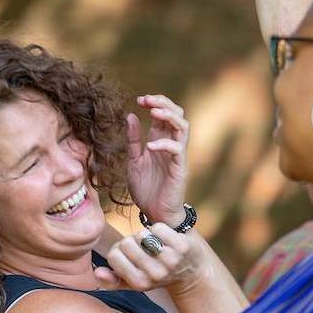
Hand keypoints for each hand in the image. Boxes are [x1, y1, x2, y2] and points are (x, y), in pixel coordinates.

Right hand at [93, 224, 206, 294]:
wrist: (193, 271)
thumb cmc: (158, 274)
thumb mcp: (134, 282)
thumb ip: (112, 280)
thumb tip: (97, 272)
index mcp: (140, 284)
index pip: (113, 255)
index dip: (119, 250)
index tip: (131, 254)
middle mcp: (155, 274)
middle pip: (126, 243)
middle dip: (132, 241)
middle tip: (145, 248)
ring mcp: (170, 260)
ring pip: (141, 234)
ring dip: (146, 234)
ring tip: (155, 243)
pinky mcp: (182, 246)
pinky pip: (158, 227)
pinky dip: (160, 228)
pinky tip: (166, 237)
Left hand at [126, 94, 188, 226]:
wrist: (154, 212)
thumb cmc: (146, 188)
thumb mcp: (134, 160)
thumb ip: (133, 140)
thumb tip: (130, 115)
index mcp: (160, 140)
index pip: (164, 114)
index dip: (154, 103)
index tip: (139, 100)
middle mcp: (171, 144)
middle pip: (177, 114)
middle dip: (163, 103)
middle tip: (146, 100)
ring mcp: (177, 155)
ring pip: (183, 127)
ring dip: (169, 116)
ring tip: (154, 113)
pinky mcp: (180, 168)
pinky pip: (177, 150)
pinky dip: (164, 144)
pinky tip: (150, 146)